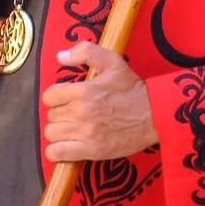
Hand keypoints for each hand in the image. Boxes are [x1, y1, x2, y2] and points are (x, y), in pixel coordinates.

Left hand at [40, 42, 158, 162]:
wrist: (155, 115)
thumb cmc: (133, 89)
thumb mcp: (112, 61)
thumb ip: (85, 52)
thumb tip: (61, 56)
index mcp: (82, 90)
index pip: (49, 96)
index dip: (57, 97)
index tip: (67, 99)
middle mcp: (80, 112)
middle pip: (51, 115)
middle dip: (61, 113)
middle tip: (75, 113)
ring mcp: (85, 133)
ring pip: (51, 134)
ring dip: (60, 131)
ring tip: (73, 129)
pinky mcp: (91, 150)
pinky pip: (57, 153)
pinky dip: (57, 151)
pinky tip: (67, 145)